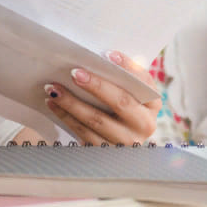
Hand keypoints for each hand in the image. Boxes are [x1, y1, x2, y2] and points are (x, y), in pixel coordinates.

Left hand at [43, 52, 159, 145]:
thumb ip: (122, 75)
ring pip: (96, 120)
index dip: (127, 67)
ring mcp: (126, 142)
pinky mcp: (106, 152)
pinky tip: (53, 103)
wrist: (118, 141)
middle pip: (121, 102)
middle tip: (74, 73)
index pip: (144, 81)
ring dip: (72, 102)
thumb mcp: (130, 92)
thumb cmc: (122, 106)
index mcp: (153, 104)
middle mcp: (145, 124)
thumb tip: (101, 56)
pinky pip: (83, 133)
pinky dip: (66, 117)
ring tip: (53, 88)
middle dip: (96, 85)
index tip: (107, 54)